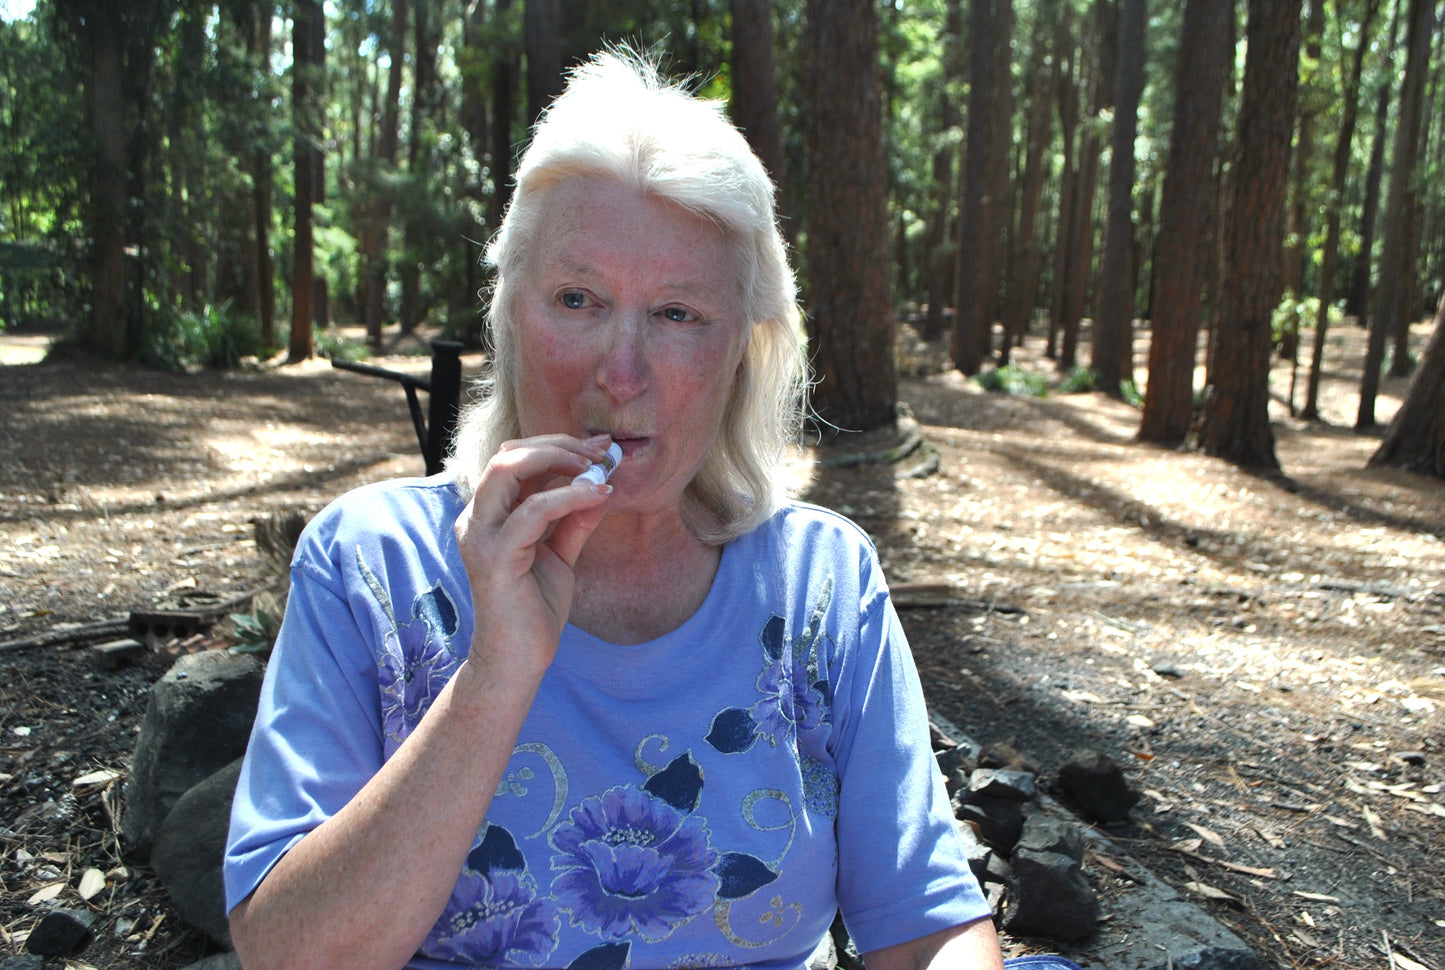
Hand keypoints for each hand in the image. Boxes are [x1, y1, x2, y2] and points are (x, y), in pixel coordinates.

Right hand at [454, 434, 613, 685]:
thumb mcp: (560, 554)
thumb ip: (575, 520)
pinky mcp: (496, 556)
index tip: (598, 449)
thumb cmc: (535, 609)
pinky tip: (598, 495)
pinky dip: (569, 495)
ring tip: (598, 468)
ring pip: (510, 469)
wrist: (518, 659)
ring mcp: (481, 536)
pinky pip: (533, 510)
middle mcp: (476, 519)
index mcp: (488, 515)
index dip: (556, 446)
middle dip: (558, 445)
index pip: (514, 459)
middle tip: (600, 452)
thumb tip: (601, 484)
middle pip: (508, 454)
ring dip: (559, 460)